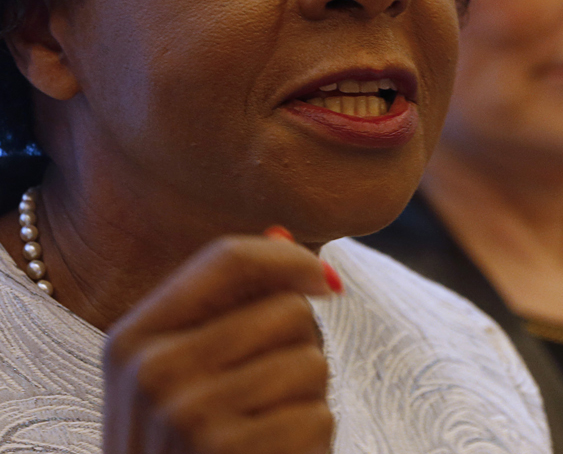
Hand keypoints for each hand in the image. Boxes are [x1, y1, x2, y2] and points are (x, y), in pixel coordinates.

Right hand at [103, 230, 340, 453]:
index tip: (326, 280)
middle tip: (272, 388)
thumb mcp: (182, 371)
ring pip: (311, 361)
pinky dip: (313, 437)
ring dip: (309, 396)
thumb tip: (284, 231)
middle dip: (302, 343)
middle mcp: (153, 374)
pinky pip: (320, 415)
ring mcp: (190, 419)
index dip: (291, 259)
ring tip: (268, 427)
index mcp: (132, 340)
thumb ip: (231, 302)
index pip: (227, 257)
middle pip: (286, 309)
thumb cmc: (192, 443)